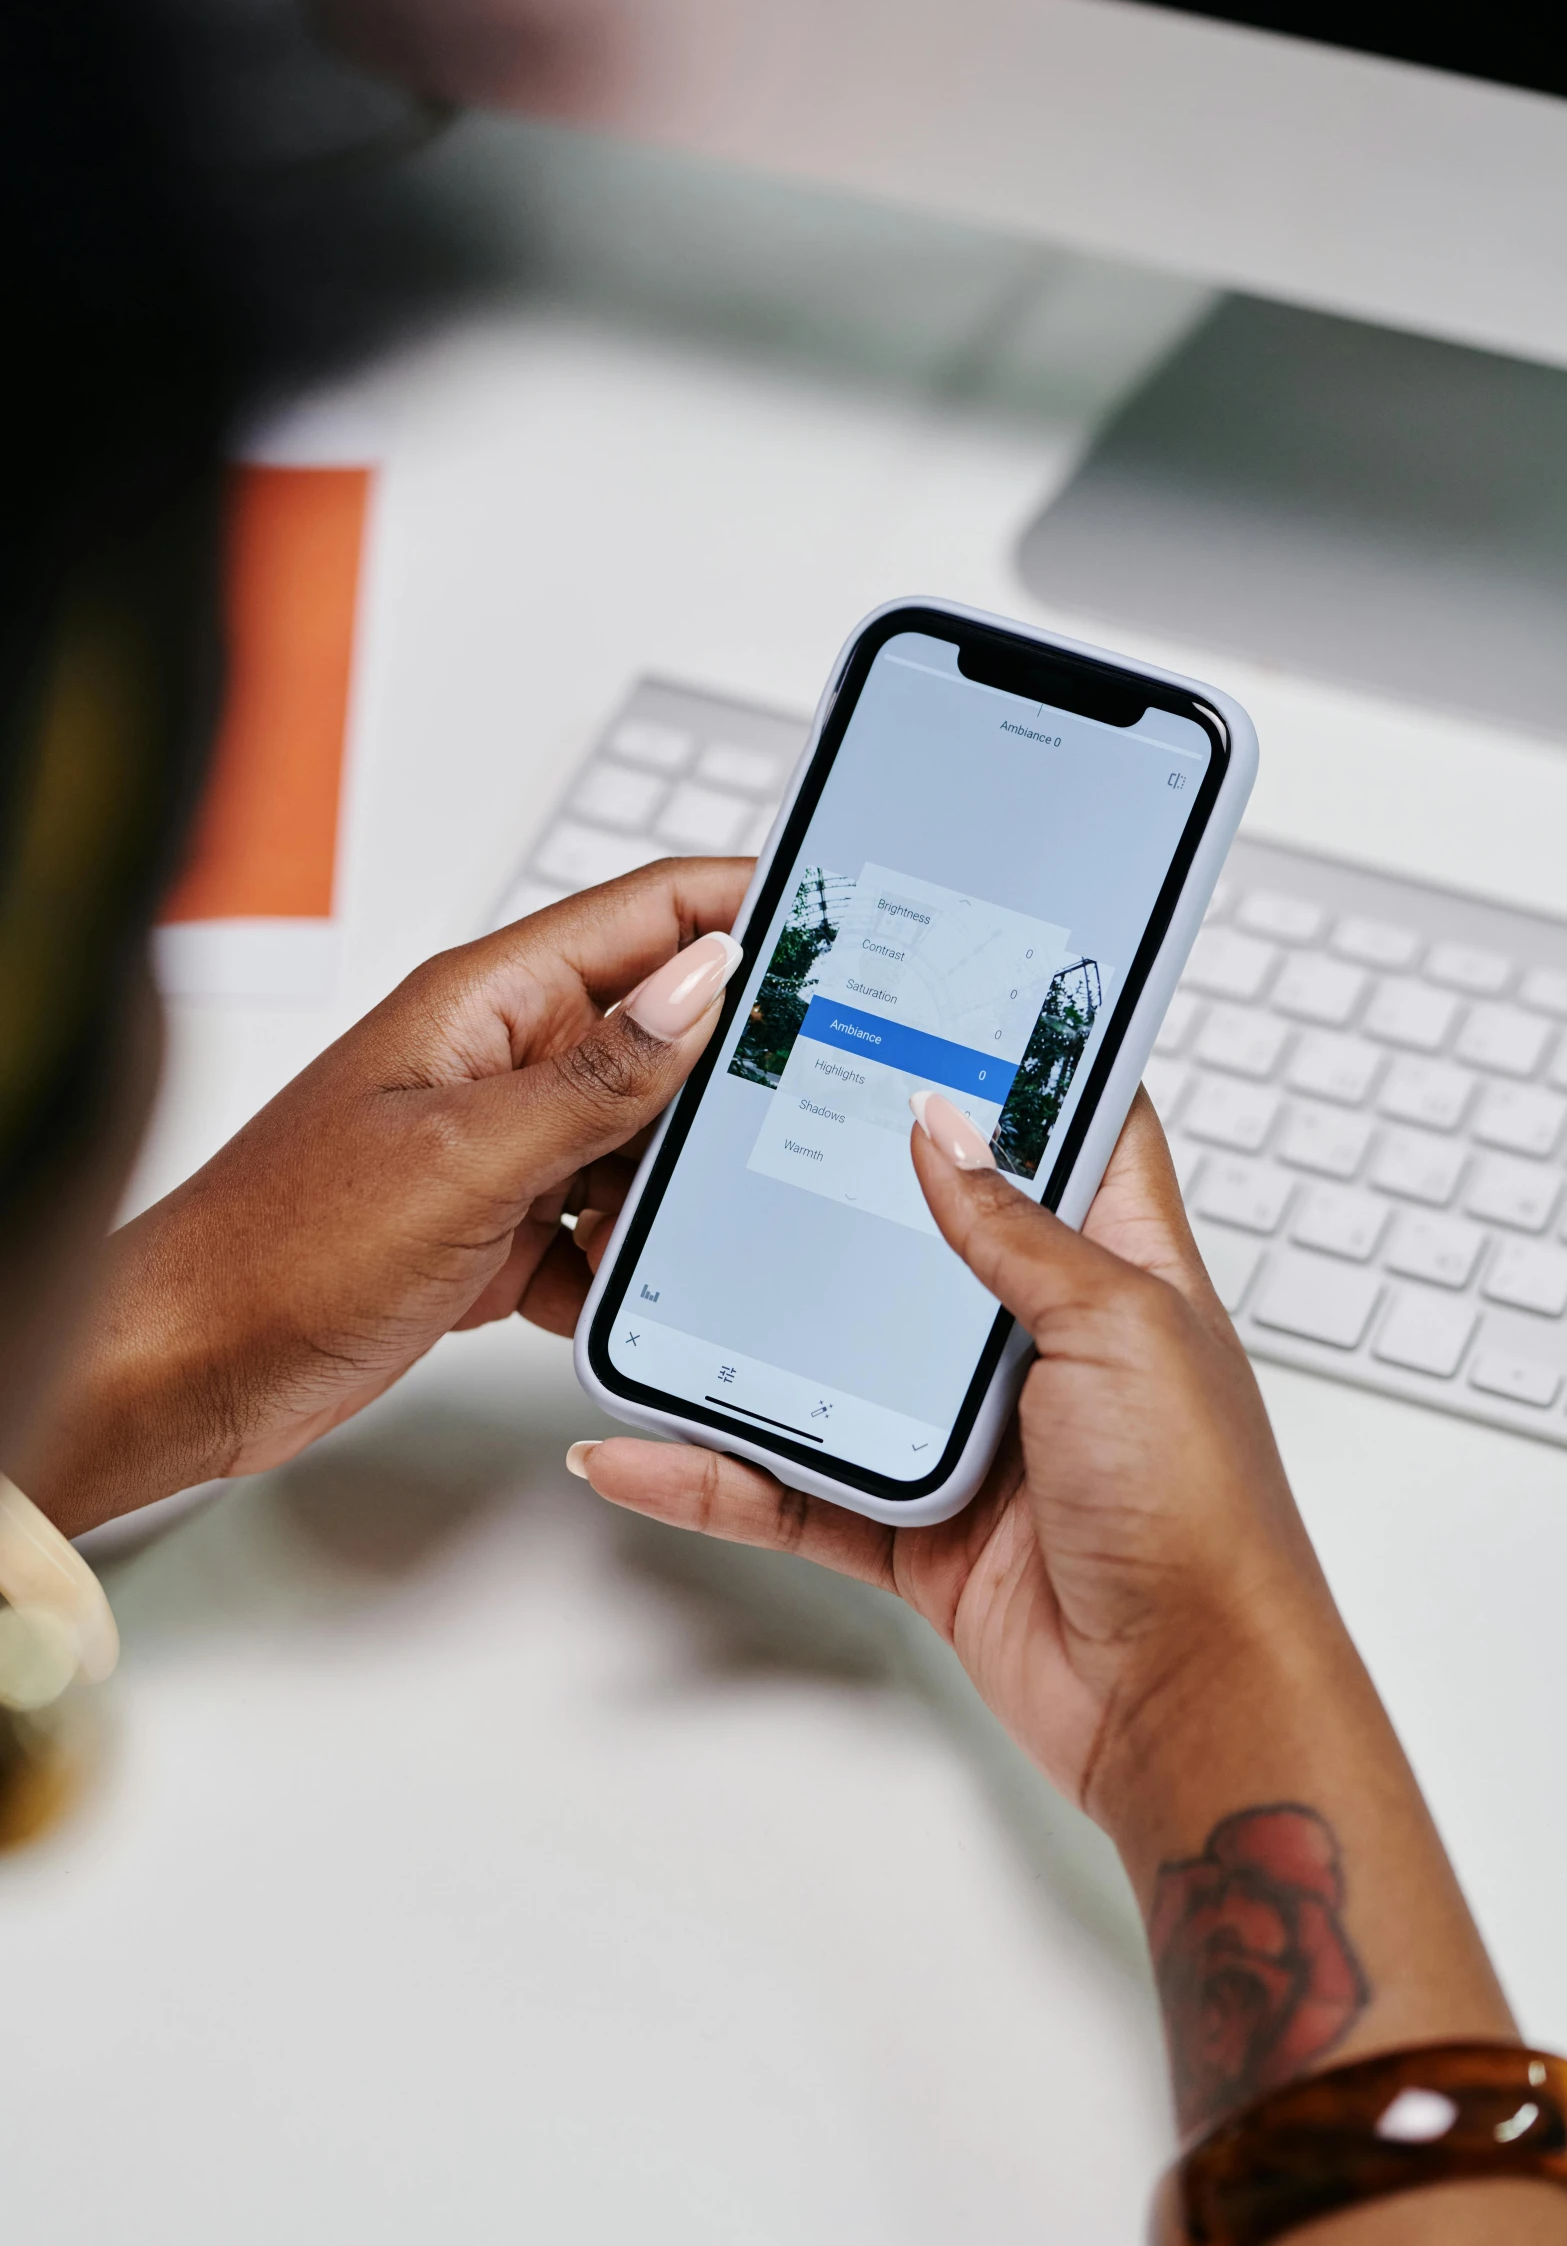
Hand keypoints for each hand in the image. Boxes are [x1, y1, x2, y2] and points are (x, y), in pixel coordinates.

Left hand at [33, 859, 748, 1532]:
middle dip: (733, 1063)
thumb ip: (596, 1076)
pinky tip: (626, 1291)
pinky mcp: (497, 1229)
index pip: (646, 915)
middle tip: (818, 1091)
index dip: (746, 904)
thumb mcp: (462, 1154)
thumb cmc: (280, 1244)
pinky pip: (600, 1228)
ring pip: (638, 1139)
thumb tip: (705, 981)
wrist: (192, 1366)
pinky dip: (624, 1262)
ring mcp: (501, 1148)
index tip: (840, 919)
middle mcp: (501, 1062)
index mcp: (488, 1003)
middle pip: (657, 1030)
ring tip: (722, 1210)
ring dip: (678, 1179)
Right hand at [575, 1092, 1527, 2145]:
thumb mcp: (1119, 1329)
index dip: (1005, 1072)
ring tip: (651, 1274)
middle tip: (737, 1119)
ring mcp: (968, 1434)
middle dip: (833, 1187)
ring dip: (744, 1334)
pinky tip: (640, 1452)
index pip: (1064, 1135)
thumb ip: (1018, 1231)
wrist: (1183, 1703)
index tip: (922, 1004)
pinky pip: (791, 1488)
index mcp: (1114, 1270)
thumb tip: (942, 1125)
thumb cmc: (1201, 1514)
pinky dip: (714, 1475)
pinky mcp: (914, 1526)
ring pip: (831, 1362)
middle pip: (917, 1239)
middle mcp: (1036, 1341)